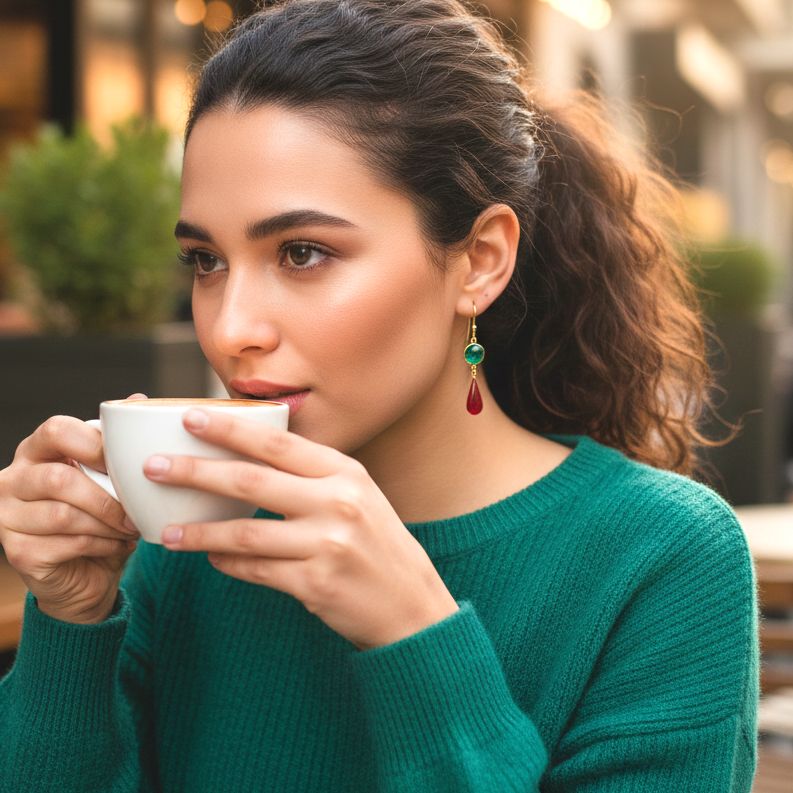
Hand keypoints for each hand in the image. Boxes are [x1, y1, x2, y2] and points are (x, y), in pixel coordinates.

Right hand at [0, 394, 146, 623]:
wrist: (90, 573)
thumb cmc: (103, 517)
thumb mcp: (114, 478)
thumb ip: (119, 442)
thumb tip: (138, 399)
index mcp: (37, 451)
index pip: (57, 430)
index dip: (96, 444)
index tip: (131, 465)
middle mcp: (13, 479)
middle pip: (59, 478)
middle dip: (107, 497)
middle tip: (135, 512)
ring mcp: (8, 516)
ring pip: (64, 515)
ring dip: (107, 524)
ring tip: (130, 529)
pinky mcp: (17, 551)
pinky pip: (67, 543)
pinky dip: (102, 544)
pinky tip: (118, 545)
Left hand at [143, 408, 458, 649]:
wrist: (412, 606)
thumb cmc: (377, 545)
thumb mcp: (357, 497)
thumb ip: (312, 476)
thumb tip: (248, 459)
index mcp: (346, 473)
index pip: (277, 444)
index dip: (230, 429)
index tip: (190, 418)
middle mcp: (338, 503)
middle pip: (251, 481)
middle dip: (196, 471)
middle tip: (154, 467)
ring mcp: (328, 544)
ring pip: (245, 532)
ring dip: (200, 531)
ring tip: (167, 531)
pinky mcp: (316, 584)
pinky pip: (256, 570)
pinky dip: (228, 563)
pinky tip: (211, 558)